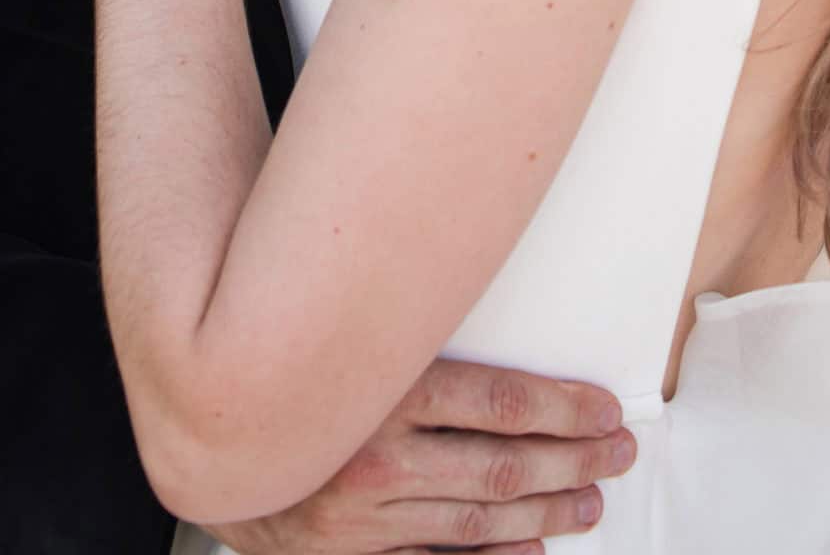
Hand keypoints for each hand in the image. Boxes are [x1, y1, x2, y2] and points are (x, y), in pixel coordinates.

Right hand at [188, 359, 636, 553]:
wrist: (209, 443)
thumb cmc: (288, 372)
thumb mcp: (347, 333)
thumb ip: (407, 323)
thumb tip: (476, 299)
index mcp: (382, 392)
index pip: (500, 404)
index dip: (564, 409)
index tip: (606, 407)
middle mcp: (379, 460)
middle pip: (505, 466)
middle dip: (574, 460)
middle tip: (620, 450)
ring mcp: (368, 520)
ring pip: (483, 519)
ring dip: (549, 511)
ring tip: (592, 499)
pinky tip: (532, 550)